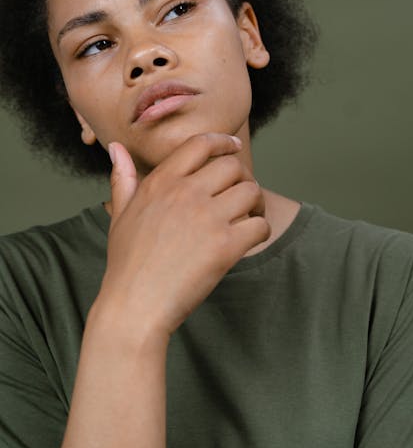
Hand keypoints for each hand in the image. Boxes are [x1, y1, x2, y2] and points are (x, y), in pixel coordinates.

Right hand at [96, 133, 269, 339]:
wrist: (134, 306)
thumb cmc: (127, 264)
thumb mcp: (120, 215)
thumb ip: (123, 178)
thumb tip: (115, 147)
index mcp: (161, 183)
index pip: (200, 145)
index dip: (223, 142)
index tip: (235, 146)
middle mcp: (185, 194)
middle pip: (232, 166)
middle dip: (243, 177)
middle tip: (244, 195)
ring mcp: (206, 218)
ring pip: (251, 191)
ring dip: (257, 203)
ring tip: (252, 216)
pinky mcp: (225, 246)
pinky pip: (260, 225)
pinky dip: (262, 230)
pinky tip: (252, 239)